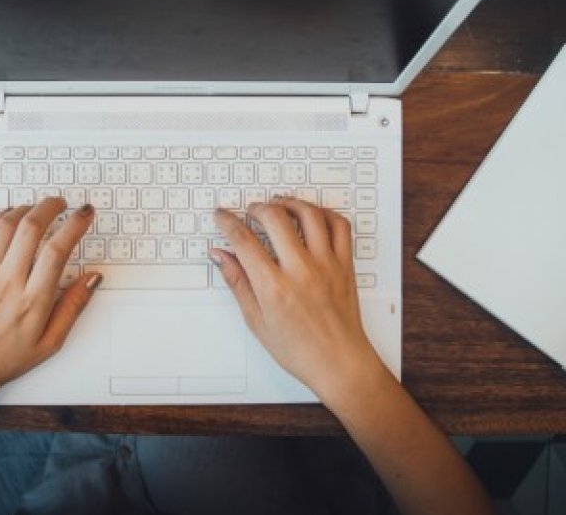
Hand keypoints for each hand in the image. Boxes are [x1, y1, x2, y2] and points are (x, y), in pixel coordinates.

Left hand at [0, 198, 101, 411]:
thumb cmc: (7, 357)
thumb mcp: (51, 342)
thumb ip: (74, 306)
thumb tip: (93, 277)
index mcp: (32, 302)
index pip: (57, 250)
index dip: (74, 225)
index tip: (84, 214)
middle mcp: (7, 284)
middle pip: (30, 228)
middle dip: (50, 207)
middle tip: (61, 203)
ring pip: (4, 225)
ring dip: (24, 209)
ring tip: (36, 209)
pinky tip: (7, 218)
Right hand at [211, 197, 386, 402]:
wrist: (338, 362)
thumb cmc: (300, 349)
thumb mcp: (257, 321)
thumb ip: (238, 282)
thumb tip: (221, 256)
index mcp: (274, 288)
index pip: (244, 240)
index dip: (227, 222)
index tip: (222, 216)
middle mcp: (301, 271)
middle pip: (274, 218)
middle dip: (256, 208)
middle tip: (250, 211)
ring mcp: (326, 264)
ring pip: (309, 214)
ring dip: (289, 202)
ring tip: (279, 204)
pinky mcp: (344, 264)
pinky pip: (339, 226)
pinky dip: (324, 213)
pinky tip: (312, 215)